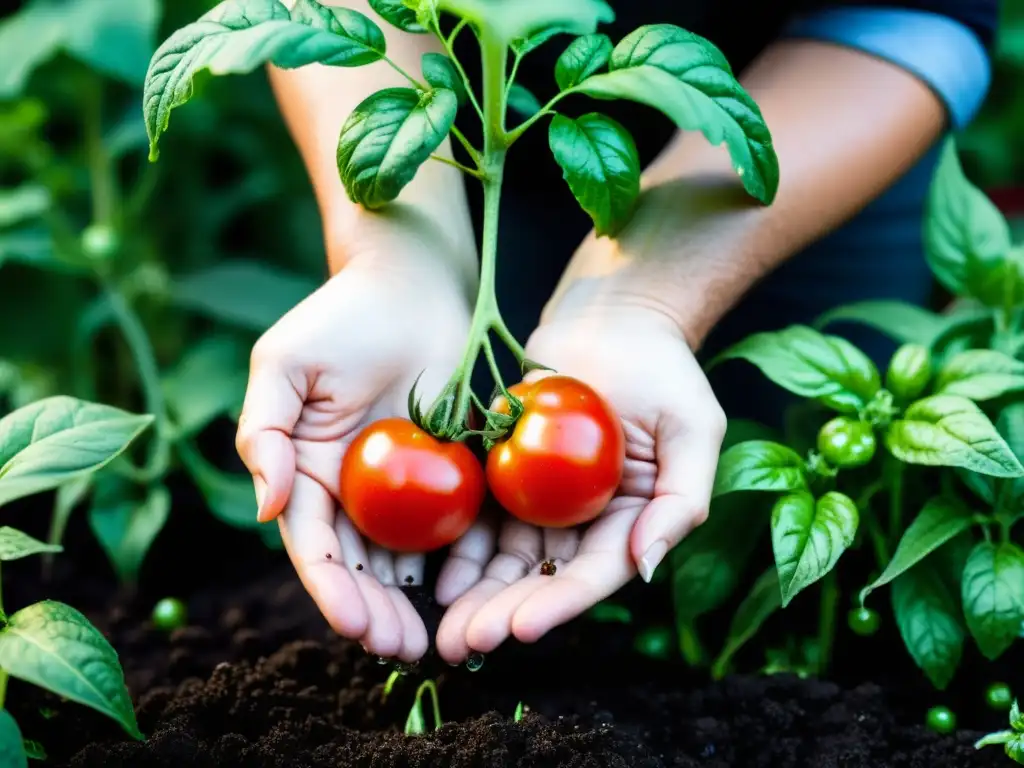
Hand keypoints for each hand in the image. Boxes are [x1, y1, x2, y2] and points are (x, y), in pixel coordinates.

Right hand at [235, 217, 471, 662]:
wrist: (414, 283)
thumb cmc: (342, 316)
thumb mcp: (285, 365)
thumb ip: (264, 433)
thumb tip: (267, 509)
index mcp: (308, 473)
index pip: (316, 547)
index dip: (332, 590)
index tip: (356, 626)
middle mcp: (353, 490)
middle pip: (363, 567)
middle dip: (377, 613)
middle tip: (404, 650)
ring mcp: (404, 485)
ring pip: (409, 558)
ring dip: (419, 603)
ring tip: (440, 640)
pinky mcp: (452, 470)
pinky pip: (457, 523)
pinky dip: (462, 560)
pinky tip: (477, 591)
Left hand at [433, 304, 725, 662]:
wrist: (612, 315)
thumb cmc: (663, 367)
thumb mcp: (692, 428)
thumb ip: (680, 499)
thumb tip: (646, 565)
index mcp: (631, 520)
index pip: (593, 574)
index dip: (557, 605)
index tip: (519, 630)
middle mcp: (586, 521)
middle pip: (541, 578)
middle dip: (503, 615)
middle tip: (462, 645)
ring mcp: (544, 501)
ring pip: (505, 559)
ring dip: (474, 595)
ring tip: (442, 627)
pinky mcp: (508, 473)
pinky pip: (481, 516)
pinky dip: (459, 548)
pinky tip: (433, 574)